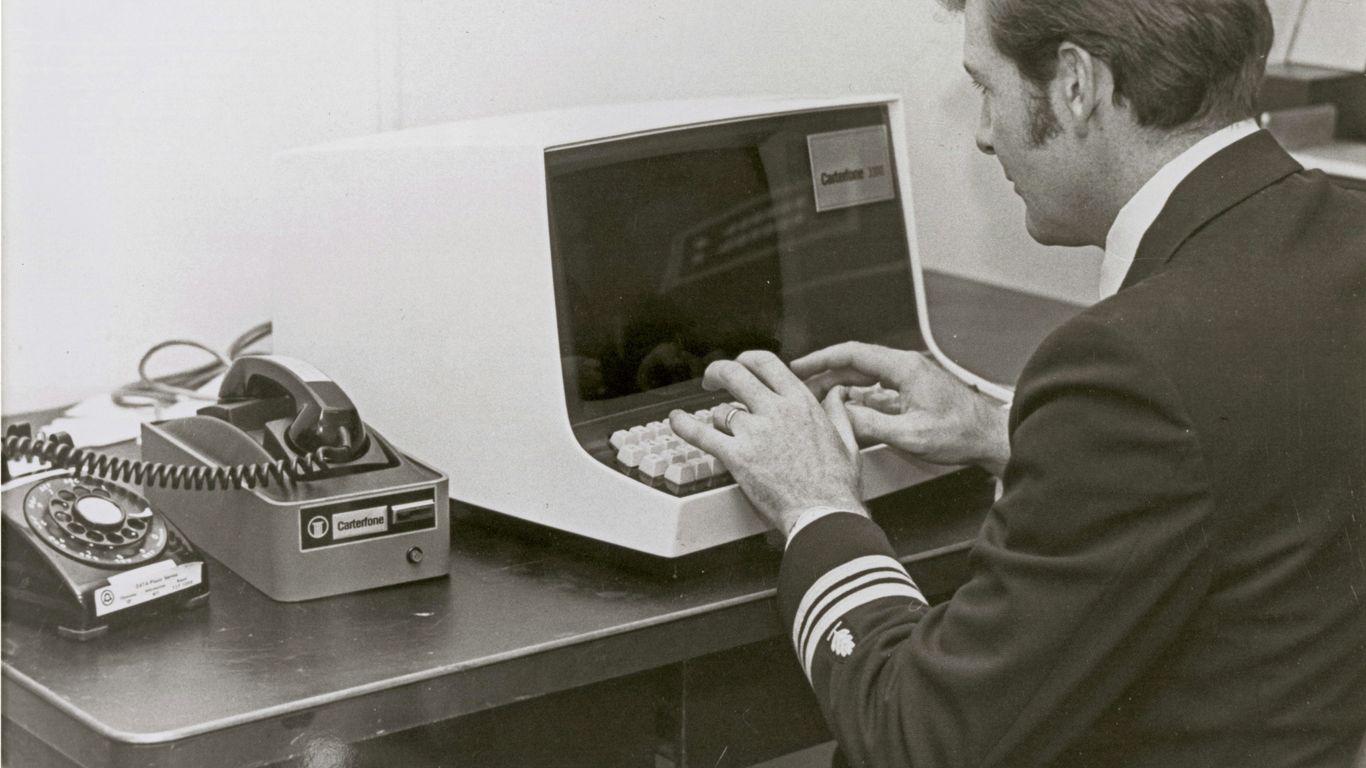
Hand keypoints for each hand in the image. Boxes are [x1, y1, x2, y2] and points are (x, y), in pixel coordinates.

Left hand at [668, 350, 866, 536]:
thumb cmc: (837, 485)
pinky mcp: (736, 456)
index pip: (766, 363)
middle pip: (735, 374)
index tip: (740, 366)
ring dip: (716, 416)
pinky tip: (676, 420)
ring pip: (721, 410)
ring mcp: (754, 432)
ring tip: (717, 426)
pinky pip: (701, 434)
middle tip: (712, 380)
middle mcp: (775, 411)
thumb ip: (838, 412)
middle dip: (718, 372)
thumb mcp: (847, 440)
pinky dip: (684, 425)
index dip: (746, 360)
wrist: (823, 514)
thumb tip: (837, 395)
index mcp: (801, 403)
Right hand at [792, 342, 1010, 476]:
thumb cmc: (962, 433)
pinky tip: (847, 411)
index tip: (800, 367)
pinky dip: (858, 397)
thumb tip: (841, 417)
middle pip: (855, 364)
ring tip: (818, 400)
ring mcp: (910, 379)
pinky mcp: (913, 392)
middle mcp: (906, 367)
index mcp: (904, 368)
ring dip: (840, 387)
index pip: (852, 354)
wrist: (990, 438)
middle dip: (825, 374)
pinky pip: (877, 389)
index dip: (821, 359)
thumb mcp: (911, 435)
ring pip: (865, 377)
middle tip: (802, 387)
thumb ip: (871, 424)